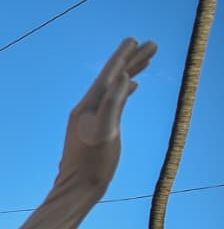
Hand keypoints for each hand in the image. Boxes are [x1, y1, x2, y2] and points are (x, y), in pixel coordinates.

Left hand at [57, 39, 156, 192]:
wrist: (77, 189)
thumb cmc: (92, 164)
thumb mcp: (106, 132)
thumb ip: (114, 103)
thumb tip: (122, 76)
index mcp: (87, 107)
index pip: (107, 75)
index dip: (122, 57)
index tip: (135, 39)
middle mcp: (86, 109)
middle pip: (112, 78)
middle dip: (131, 60)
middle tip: (151, 44)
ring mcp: (90, 119)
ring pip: (114, 89)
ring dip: (129, 73)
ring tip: (146, 60)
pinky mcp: (96, 128)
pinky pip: (112, 102)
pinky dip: (123, 91)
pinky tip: (132, 87)